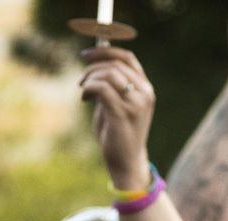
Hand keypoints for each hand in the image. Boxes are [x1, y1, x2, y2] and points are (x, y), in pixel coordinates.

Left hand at [80, 48, 154, 190]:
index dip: (105, 51)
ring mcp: (135, 104)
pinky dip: (89, 89)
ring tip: (83, 92)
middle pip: (115, 64)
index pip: (128, 58)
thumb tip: (95, 65)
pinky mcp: (122, 113)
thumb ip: (111, 85)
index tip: (87, 54)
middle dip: (93, 67)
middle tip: (81, 80)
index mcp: (145, 89)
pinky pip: (101, 89)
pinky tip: (84, 99)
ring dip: (89, 79)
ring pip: (108, 75)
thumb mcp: (117, 104)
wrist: (127, 161)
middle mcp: (144, 94)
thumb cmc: (119, 133)